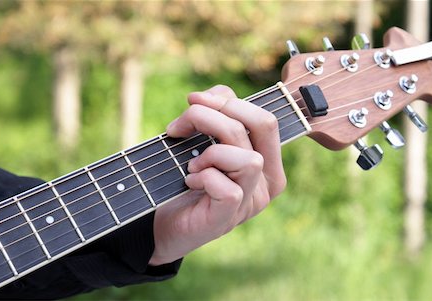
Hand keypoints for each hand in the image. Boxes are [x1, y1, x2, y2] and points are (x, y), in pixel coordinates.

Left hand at [148, 85, 285, 265]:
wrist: (164, 222)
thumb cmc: (187, 178)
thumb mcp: (204, 140)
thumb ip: (216, 115)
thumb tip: (210, 96)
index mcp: (266, 160)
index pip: (266, 120)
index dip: (228, 101)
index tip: (194, 100)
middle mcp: (266, 182)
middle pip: (260, 128)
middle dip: (214, 115)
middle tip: (182, 124)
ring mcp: (250, 203)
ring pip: (249, 159)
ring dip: (211, 152)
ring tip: (191, 164)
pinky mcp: (229, 219)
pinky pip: (229, 189)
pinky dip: (203, 178)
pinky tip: (189, 181)